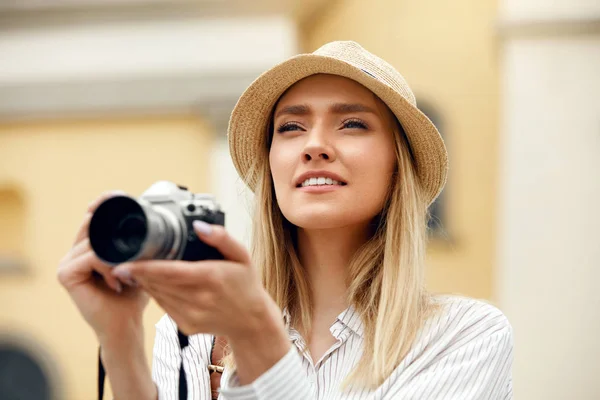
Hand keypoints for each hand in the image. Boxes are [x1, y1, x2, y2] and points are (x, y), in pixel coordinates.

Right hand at [57, 191, 149, 339]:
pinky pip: (90, 256)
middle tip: (136, 251)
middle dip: (115, 231)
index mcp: (89, 245)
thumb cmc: (134, 295)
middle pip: (93, 224)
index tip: (120, 195)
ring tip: (126, 276)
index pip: (94, 215)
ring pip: (94, 240)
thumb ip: (138, 242)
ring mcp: (67, 262)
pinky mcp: (65, 274)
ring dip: (116, 256)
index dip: (104, 202)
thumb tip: (150, 215)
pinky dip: (107, 265)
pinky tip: (116, 281)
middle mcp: (75, 251)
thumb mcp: (140, 261)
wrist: (126, 326)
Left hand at [110, 221, 283, 339]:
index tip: (124, 262)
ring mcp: (192, 315)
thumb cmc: (246, 284)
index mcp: (211, 278)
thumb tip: (198, 225)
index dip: (144, 268)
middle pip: (159, 283)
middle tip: (122, 259)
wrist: (252, 322)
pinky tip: (154, 284)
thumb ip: (222, 238)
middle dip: (138, 272)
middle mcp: (199, 299)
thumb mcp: (242, 256)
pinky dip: (156, 294)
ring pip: (158, 295)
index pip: (170, 272)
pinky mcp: (186, 326)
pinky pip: (164, 307)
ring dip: (145, 283)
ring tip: (134, 269)